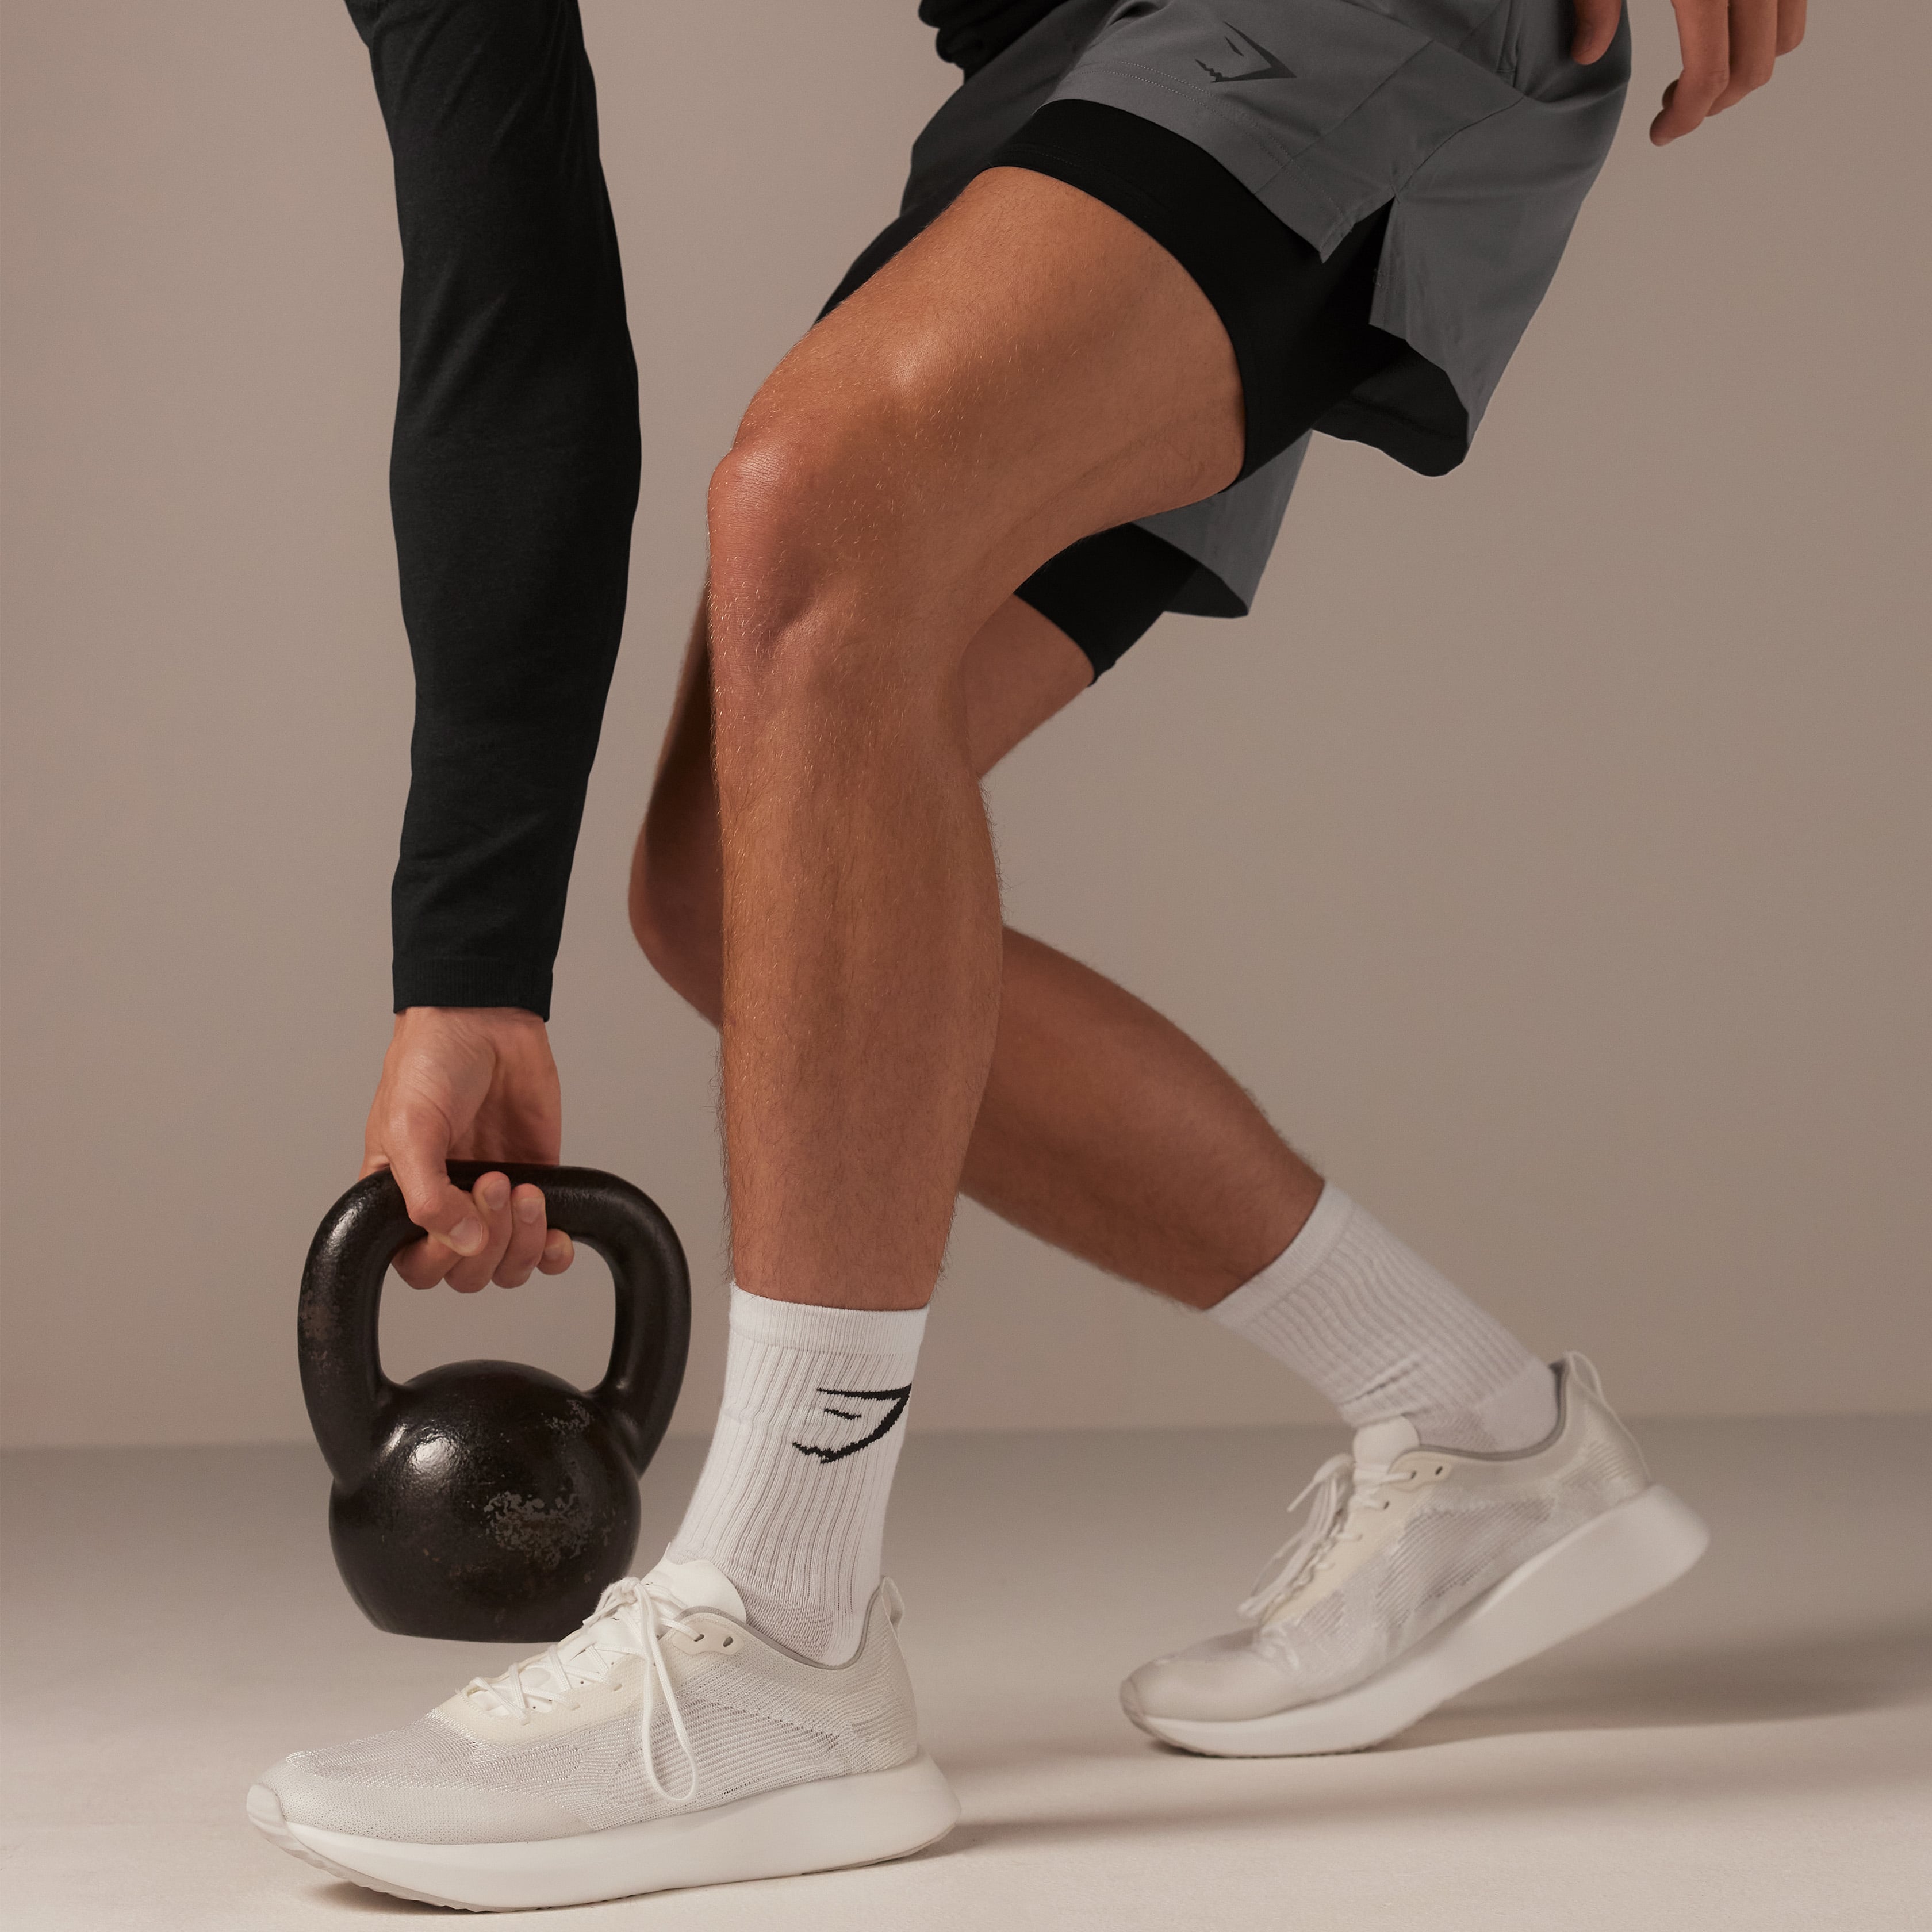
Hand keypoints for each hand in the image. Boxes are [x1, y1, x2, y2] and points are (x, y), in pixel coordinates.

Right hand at [360, 1006, 575, 1291]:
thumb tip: (461, 1242)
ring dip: (523, 1243)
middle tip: (495, 1182)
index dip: (441, 1255)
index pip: (417, 1267)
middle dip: (488, 1241)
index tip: (461, 1211)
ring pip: (507, 1267)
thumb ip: (427, 1193)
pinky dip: (554, 1252)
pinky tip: (558, 1231)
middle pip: (466, 1275)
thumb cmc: (429, 1064)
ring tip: (525, 1190)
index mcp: (402, 1199)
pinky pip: (546, 1247)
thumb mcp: (410, 1126)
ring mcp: (493, 1202)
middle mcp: (447, 1207)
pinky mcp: (536, 1186)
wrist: (484, 1021)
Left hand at [1571, 0, 1806, 143]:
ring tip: (1696, 71)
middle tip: (1672, 107)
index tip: (1659, 134)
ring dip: (1746, 68)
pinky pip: (1793, 1)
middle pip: (1753, 66)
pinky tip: (1723, 31)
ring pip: (1787, 34)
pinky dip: (1766, 28)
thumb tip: (1586, 53)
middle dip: (1714, 103)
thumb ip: (1597, 3)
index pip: (1710, 75)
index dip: (1685, 117)